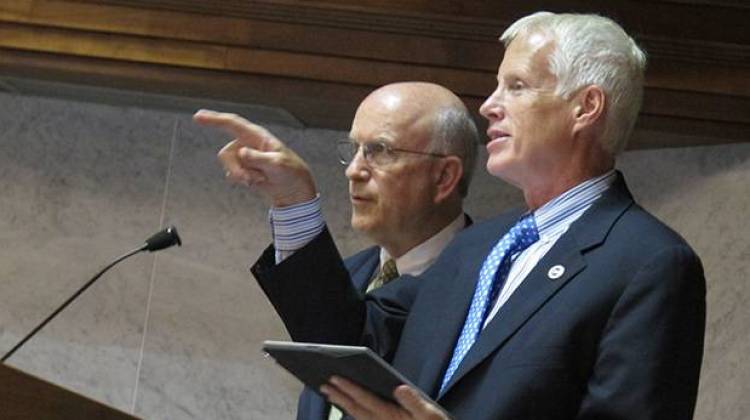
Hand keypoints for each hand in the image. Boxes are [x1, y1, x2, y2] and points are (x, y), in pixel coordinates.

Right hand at [193, 109, 316, 206]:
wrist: (293, 190)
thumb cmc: (291, 172)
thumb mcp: (278, 165)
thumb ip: (259, 158)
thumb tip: (241, 152)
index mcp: (258, 136)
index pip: (232, 124)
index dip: (214, 119)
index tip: (197, 116)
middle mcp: (248, 143)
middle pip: (225, 153)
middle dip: (234, 169)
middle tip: (249, 180)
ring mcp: (244, 157)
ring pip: (228, 166)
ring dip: (241, 176)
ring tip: (260, 179)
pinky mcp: (243, 169)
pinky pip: (232, 175)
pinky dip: (244, 181)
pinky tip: (258, 181)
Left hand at [321, 376, 450, 419]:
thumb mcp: (431, 415)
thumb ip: (415, 402)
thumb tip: (400, 388)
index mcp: (392, 417)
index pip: (366, 400)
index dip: (350, 388)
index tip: (335, 378)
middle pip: (356, 409)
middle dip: (340, 396)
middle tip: (323, 385)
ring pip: (357, 416)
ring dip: (343, 405)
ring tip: (329, 394)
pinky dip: (352, 412)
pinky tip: (348, 406)